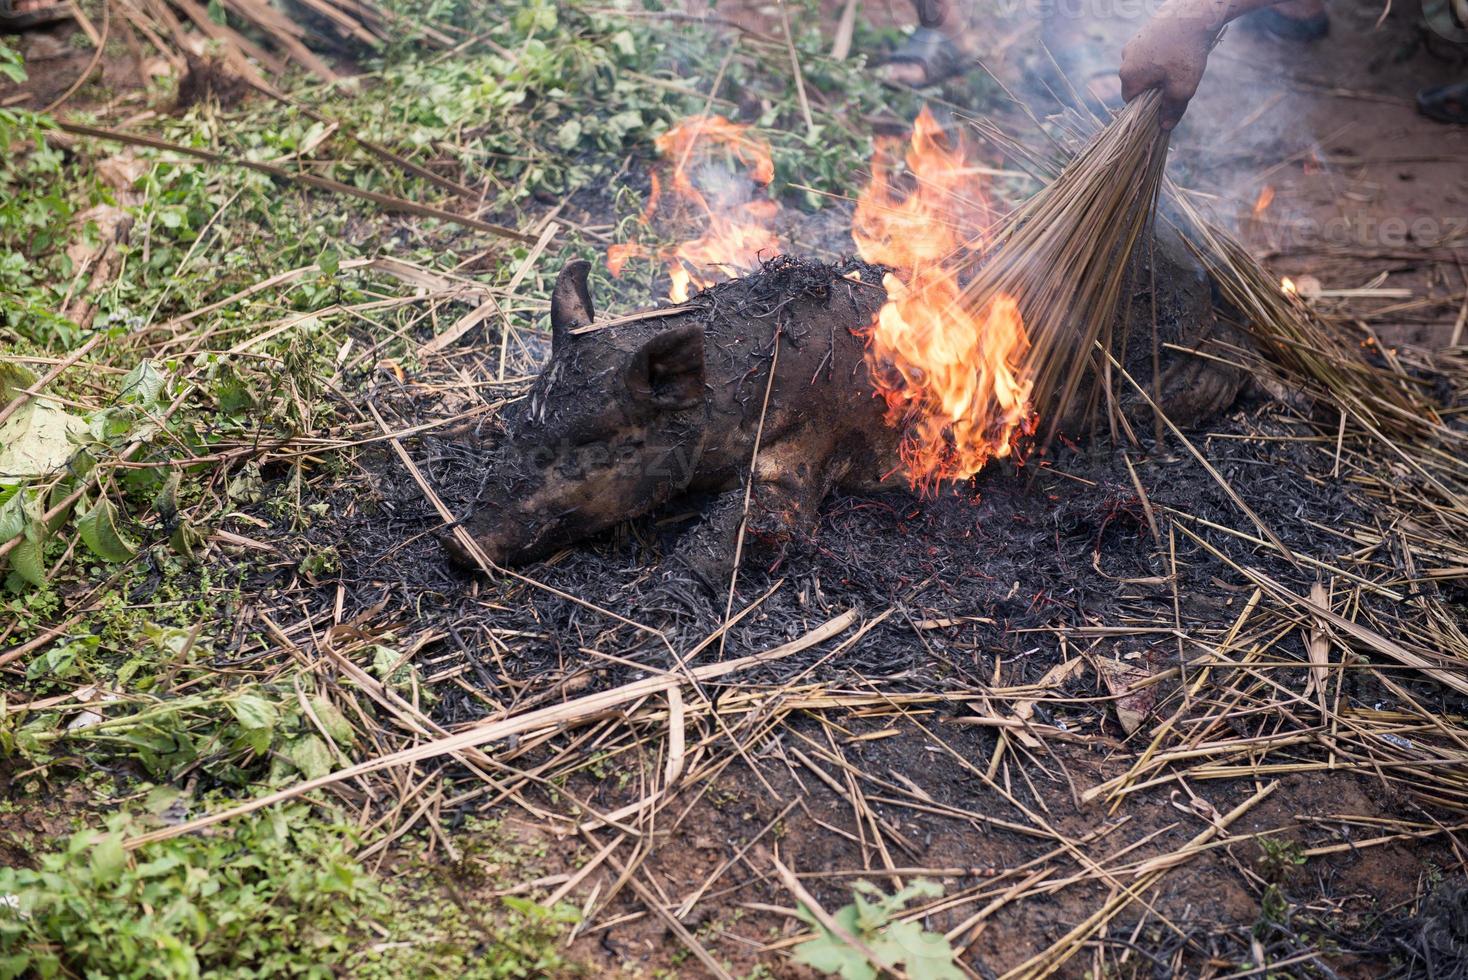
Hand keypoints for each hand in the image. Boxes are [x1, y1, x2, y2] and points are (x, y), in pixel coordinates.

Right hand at [1119, 11, 1216, 129]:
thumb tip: (1164, 127)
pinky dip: (1160, 57)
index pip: (1132, 103)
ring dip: (1157, 72)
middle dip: (1154, 89)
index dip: (1149, 108)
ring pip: (1143, 69)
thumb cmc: (1185, 53)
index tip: (1166, 104)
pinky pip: (1148, 54)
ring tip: (1178, 65)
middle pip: (1137, 86)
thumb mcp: (1182, 88)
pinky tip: (1176, 52)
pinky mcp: (1142, 33)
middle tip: (1176, 83)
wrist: (1192, 14)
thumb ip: (1172, 110)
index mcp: (1128, 77)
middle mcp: (1124, 61)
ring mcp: (1132, 45)